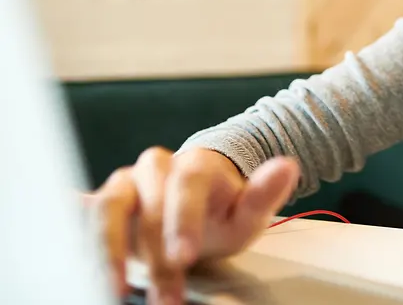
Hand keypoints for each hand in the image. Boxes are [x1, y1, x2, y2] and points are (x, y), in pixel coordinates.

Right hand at [84, 147, 299, 304]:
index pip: (185, 182)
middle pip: (149, 206)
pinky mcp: (102, 203)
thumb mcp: (248, 211)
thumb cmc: (222, 212)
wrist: (197, 208)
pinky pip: (82, 210)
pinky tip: (61, 235)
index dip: (182, 218)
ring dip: (110, 251)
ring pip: (108, 207)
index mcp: (194, 164)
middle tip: (167, 298)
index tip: (183, 256)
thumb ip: (264, 193)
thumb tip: (288, 166)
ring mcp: (125, 183)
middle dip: (156, 256)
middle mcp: (156, 168)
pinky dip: (70, 221)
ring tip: (117, 288)